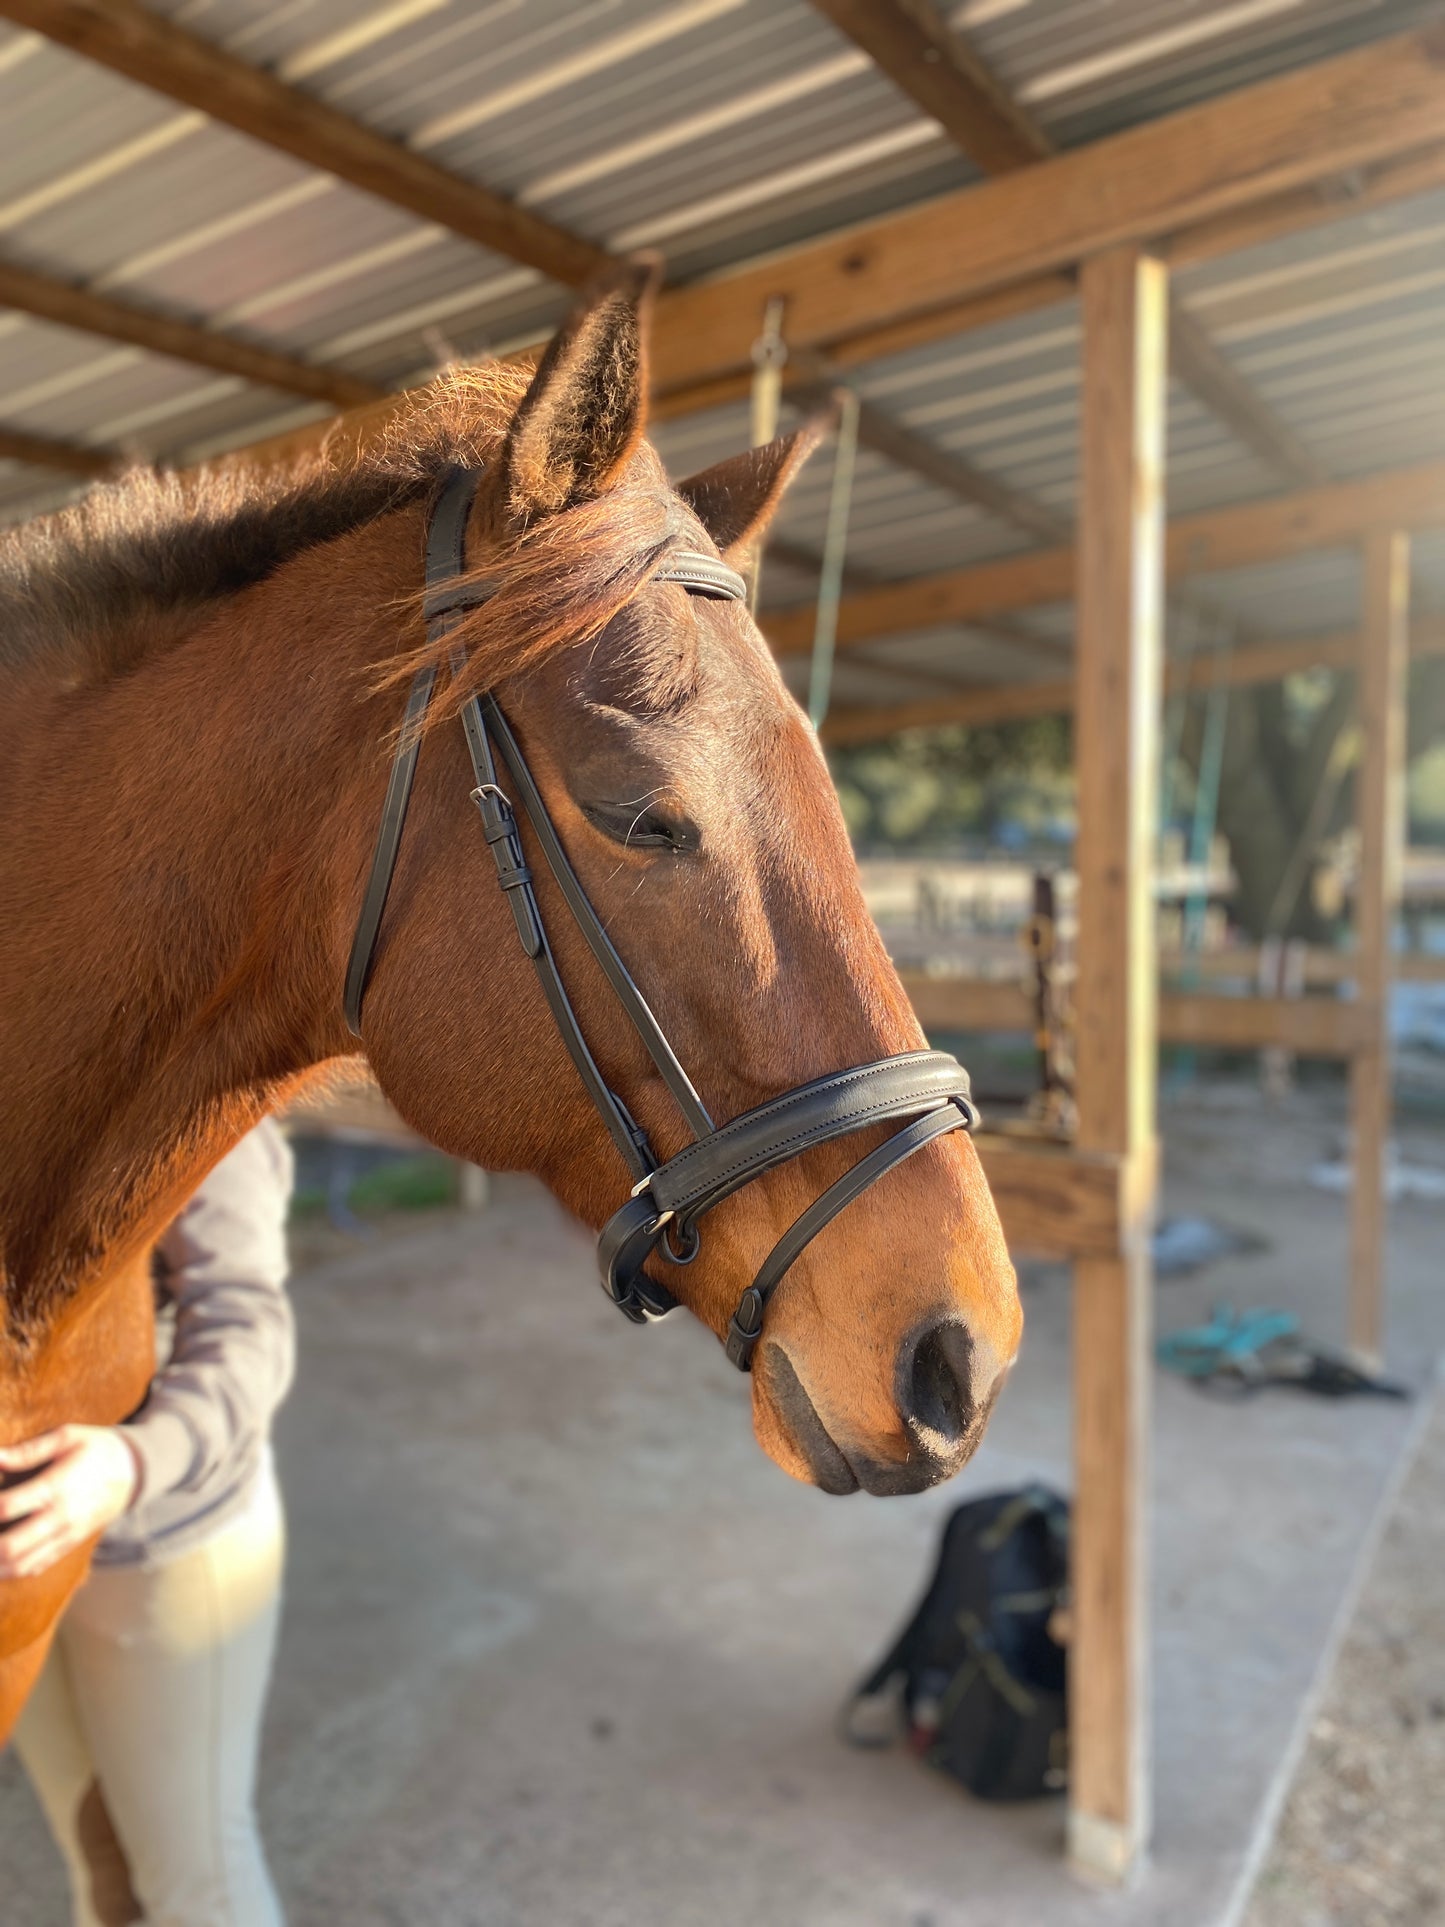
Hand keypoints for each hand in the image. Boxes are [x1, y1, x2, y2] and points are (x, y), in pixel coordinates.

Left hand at [0, 1426, 141, 1578]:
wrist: (136, 1470)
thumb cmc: (97, 1448)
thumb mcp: (67, 1437)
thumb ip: (29, 1451)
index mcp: (56, 1486)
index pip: (7, 1506)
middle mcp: (61, 1516)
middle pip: (11, 1547)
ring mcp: (67, 1534)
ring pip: (22, 1564)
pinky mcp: (71, 1543)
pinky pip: (38, 1566)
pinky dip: (14, 1569)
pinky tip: (1, 1562)